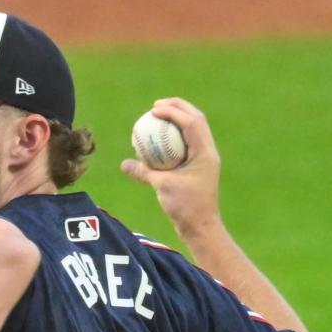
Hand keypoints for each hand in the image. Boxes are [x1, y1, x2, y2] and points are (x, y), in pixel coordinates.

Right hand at [121, 98, 223, 241]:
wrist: (201, 226)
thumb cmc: (185, 207)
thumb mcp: (162, 187)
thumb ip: (143, 172)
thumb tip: (124, 163)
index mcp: (204, 152)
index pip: (191, 123)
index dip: (173, 111)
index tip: (153, 109)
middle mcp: (208, 151)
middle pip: (196, 119)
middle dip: (178, 107)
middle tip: (156, 105)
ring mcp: (205, 158)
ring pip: (194, 129)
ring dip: (178, 118)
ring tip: (158, 115)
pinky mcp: (199, 165)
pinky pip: (187, 143)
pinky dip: (174, 136)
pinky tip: (158, 138)